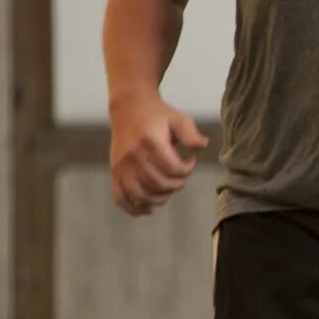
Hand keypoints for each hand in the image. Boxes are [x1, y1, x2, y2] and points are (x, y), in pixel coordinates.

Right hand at [110, 95, 208, 214]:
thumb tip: (202, 147)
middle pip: (158, 183)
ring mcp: (121, 166)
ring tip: (168, 191)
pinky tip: (147, 209)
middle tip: (181, 176)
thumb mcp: (179, 119)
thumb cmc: (158, 115)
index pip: (172, 168)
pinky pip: (120, 197)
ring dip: (159, 199)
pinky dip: (133, 207)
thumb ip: (192, 135)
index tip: (190, 161)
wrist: (129, 108)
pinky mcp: (115, 171)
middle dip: (176, 184)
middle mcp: (133, 156)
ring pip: (140, 194)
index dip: (187, 169)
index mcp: (150, 142)